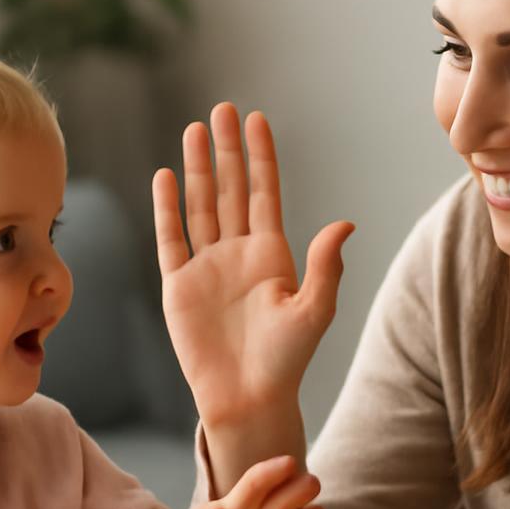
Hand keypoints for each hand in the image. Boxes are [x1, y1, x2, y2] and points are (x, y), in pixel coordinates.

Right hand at [153, 103, 353, 432]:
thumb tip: (345, 223)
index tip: (256, 119)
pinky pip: (171, 238)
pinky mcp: (178, 285)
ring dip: (196, 168)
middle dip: (226, 150)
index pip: (265, 193)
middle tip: (221, 109)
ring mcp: (207, 266)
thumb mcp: (315, 310)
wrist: (247, 398)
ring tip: (193, 130)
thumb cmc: (286, 360)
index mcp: (273, 254)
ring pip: (200, 205)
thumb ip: (325, 266)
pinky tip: (164, 177)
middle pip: (231, 189)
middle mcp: (238, 253)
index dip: (261, 156)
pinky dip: (167, 208)